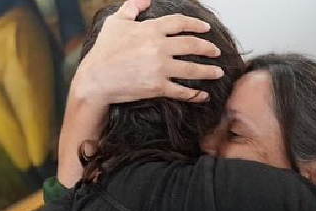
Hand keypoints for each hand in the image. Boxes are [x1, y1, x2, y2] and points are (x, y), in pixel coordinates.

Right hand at [72, 0, 223, 105]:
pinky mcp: (158, 87)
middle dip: (208, 48)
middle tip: (216, 51)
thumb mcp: (115, 24)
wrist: (96, 80)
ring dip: (209, 71)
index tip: (206, 28)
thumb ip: (131, 9)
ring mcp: (160, 68)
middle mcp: (158, 47)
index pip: (180, 23)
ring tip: (219, 72)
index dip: (196, 24)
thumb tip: (144, 0)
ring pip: (192, 69)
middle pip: (192, 45)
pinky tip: (204, 95)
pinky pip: (183, 92)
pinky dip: (196, 95)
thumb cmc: (103, 52)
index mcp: (150, 29)